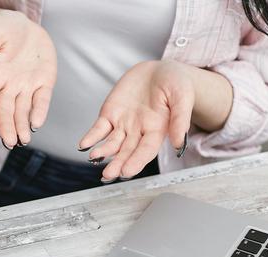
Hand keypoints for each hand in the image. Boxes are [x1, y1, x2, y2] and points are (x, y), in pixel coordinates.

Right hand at [0, 9, 56, 148]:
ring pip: (22, 111)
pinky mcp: (44, 83)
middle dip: (6, 129)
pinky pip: (42, 100)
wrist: (25, 25)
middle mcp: (8, 85)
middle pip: (4, 112)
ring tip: (23, 141)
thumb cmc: (4, 28)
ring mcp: (26, 85)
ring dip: (21, 128)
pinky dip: (39, 112)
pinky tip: (36, 125)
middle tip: (10, 143)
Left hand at [79, 60, 194, 181]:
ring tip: (94, 157)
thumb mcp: (182, 96)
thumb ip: (180, 119)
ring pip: (111, 143)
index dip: (136, 161)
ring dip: (103, 152)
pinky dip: (91, 137)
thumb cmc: (175, 83)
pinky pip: (98, 129)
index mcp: (157, 130)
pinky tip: (84, 145)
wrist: (158, 70)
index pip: (146, 150)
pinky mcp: (110, 115)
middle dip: (117, 163)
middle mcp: (138, 131)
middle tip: (109, 174)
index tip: (127, 171)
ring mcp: (123, 125)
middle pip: (126, 151)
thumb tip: (178, 144)